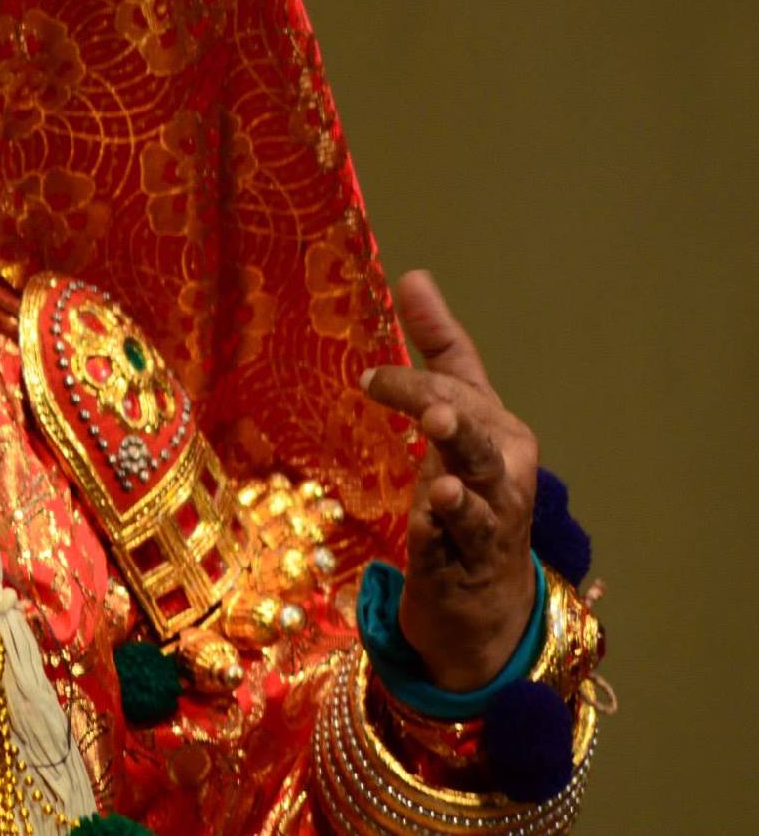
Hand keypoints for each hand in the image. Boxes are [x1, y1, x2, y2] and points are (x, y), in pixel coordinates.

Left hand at [361, 271, 538, 691]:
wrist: (486, 595)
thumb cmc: (469, 491)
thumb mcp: (455, 416)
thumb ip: (440, 348)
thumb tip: (415, 276)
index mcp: (498, 428)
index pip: (461, 390)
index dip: (416, 383)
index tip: (367, 379)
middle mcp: (503, 470)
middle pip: (475, 437)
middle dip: (454, 424)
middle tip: (432, 415)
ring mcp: (490, 519)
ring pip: (480, 494)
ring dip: (460, 484)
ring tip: (442, 481)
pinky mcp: (469, 562)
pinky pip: (458, 543)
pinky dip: (443, 532)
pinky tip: (427, 521)